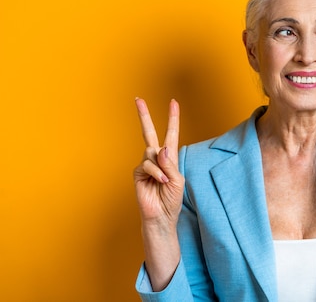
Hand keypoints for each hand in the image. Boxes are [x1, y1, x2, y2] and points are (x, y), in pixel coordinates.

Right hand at [133, 98, 183, 228]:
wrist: (161, 216)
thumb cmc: (171, 199)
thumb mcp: (178, 180)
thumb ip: (170, 164)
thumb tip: (160, 149)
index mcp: (170, 156)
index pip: (171, 133)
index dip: (172, 118)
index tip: (173, 102)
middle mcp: (156, 157)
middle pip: (149, 132)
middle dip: (144, 115)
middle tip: (138, 99)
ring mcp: (146, 164)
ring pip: (151, 152)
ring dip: (161, 167)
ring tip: (165, 181)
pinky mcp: (138, 173)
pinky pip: (146, 165)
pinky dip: (155, 173)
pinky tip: (160, 182)